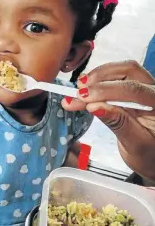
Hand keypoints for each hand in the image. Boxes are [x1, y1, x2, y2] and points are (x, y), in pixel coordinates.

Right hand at [62, 61, 154, 180]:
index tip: (84, 98)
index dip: (106, 91)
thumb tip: (94, 106)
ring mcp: (146, 86)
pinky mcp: (134, 86)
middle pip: (128, 71)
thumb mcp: (135, 144)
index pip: (134, 90)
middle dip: (101, 78)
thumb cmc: (148, 154)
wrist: (152, 155)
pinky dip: (97, 80)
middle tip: (79, 92)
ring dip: (97, 76)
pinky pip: (116, 76)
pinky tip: (83, 88)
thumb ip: (118, 124)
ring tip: (78, 89)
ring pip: (121, 70)